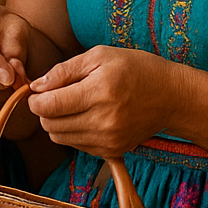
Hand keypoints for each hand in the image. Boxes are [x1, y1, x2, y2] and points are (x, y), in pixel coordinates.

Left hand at [27, 46, 181, 156]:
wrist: (172, 97)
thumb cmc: (136, 69)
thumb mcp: (99, 56)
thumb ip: (63, 71)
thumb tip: (36, 86)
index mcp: (99, 92)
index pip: (47, 107)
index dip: (34, 99)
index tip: (38, 91)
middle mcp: (104, 121)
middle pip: (49, 125)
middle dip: (45, 110)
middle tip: (56, 96)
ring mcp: (109, 140)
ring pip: (60, 138)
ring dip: (57, 122)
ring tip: (73, 105)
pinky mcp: (113, 151)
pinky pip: (76, 145)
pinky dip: (74, 132)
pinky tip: (87, 117)